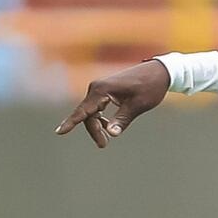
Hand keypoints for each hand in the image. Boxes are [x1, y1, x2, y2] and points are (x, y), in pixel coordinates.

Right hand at [54, 59, 170, 147]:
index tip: (59, 132)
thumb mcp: (137, 106)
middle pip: (87, 114)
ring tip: (105, 141)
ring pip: (91, 112)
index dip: (71, 123)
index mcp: (102, 90)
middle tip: (103, 145)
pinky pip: (96, 108)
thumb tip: (111, 134)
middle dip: (94, 130)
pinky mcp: (104, 91)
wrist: (159, 72)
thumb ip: (123, 120)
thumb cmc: (149, 87)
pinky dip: (100, 119)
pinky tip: (108, 127)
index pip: (83, 111)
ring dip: (97, 126)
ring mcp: (99, 89)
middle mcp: (97, 88)